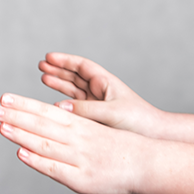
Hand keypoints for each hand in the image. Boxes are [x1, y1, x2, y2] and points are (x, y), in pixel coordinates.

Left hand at [0, 93, 151, 193]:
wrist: (148, 163)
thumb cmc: (120, 147)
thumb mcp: (96, 128)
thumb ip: (73, 123)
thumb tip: (48, 115)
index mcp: (81, 123)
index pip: (47, 111)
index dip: (24, 104)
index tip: (4, 98)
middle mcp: (78, 136)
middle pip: (42, 123)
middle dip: (16, 115)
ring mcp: (80, 157)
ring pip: (45, 143)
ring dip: (21, 133)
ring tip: (1, 125)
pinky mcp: (82, 179)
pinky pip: (55, 168)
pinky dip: (37, 160)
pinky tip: (21, 152)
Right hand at [40, 52, 160, 137]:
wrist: (153, 136)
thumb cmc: (138, 120)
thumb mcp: (112, 112)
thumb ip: (86, 109)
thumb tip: (61, 107)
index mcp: (105, 83)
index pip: (81, 66)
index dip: (65, 61)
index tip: (49, 57)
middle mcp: (99, 91)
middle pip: (74, 75)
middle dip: (58, 70)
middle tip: (41, 65)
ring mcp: (96, 104)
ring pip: (73, 90)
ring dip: (59, 83)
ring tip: (43, 78)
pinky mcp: (95, 118)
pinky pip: (75, 107)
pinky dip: (63, 103)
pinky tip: (52, 103)